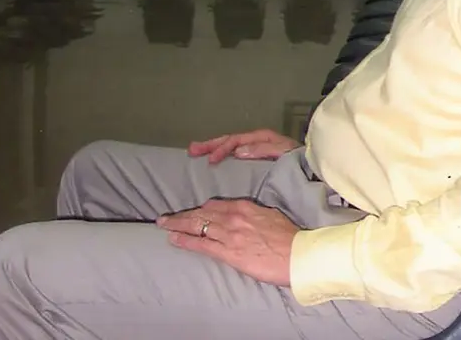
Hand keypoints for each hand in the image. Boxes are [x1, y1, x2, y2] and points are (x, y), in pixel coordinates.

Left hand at [158, 199, 298, 286]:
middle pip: (201, 213)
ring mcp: (229, 234)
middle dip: (181, 216)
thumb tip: (246, 216)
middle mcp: (234, 217)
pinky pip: (201, 244)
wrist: (297, 254)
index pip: (215, 205)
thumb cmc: (289, 237)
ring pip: (197, 226)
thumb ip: (254, 214)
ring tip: (163, 225)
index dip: (200, 209)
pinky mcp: (228, 252)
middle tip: (165, 218)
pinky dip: (185, 240)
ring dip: (177, 225)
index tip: (191, 212)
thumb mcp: (271, 216)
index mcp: (245, 207)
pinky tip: (173, 238)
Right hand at [188, 129, 298, 163]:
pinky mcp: (258, 158)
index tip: (210, 160)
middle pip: (230, 140)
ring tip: (196, 152)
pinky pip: (236, 153)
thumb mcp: (283, 152)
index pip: (236, 141)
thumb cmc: (300, 160)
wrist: (313, 168)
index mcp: (262, 138)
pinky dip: (223, 154)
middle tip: (192, 150)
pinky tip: (214, 161)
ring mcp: (257, 149)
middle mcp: (258, 141)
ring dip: (214, 148)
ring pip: (231, 145)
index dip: (222, 148)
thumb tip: (238, 151)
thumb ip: (262, 149)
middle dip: (211, 144)